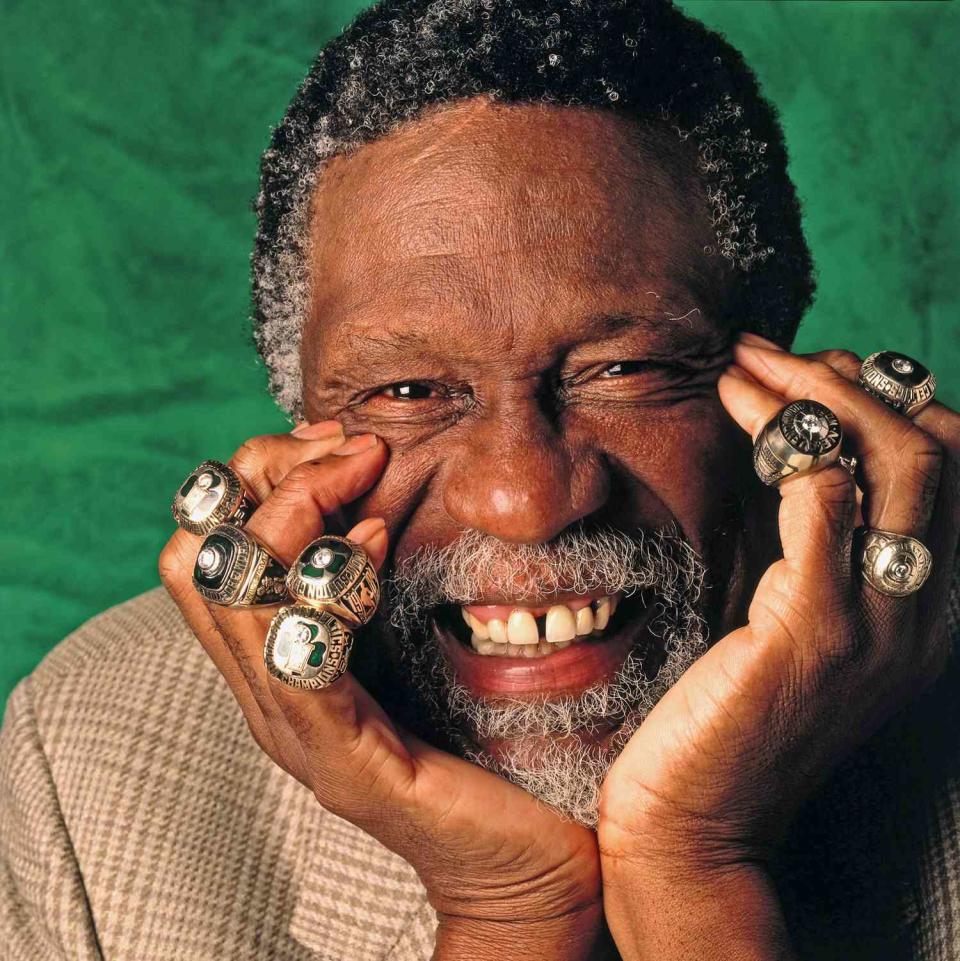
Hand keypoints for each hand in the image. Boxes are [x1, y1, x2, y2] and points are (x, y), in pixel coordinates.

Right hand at [159, 423, 604, 960]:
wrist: (522, 861)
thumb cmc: (480, 741)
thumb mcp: (414, 640)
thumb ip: (378, 587)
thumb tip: (375, 503)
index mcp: (275, 655)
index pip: (209, 537)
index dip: (261, 471)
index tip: (339, 444)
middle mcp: (263, 688)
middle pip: (201, 548)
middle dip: (269, 474)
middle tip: (352, 455)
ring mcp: (292, 727)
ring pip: (231, 587)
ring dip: (298, 510)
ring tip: (370, 486)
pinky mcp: (341, 758)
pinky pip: (299, 652)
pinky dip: (331, 582)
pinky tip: (385, 549)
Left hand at [598, 336, 959, 959]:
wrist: (697, 823)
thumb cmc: (725, 718)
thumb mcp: (780, 624)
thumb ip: (800, 552)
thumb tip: (786, 463)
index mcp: (914, 608)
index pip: (944, 469)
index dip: (880, 402)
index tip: (801, 376)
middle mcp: (917, 612)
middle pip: (935, 449)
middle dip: (851, 379)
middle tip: (768, 356)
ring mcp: (876, 624)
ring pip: (896, 463)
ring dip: (818, 395)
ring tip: (743, 366)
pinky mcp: (811, 634)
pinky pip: (829, 513)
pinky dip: (797, 449)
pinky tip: (748, 419)